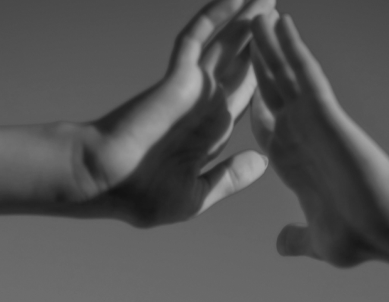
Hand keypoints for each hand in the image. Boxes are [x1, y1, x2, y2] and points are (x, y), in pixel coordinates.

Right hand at [73, 0, 273, 225]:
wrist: (105, 182)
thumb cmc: (142, 197)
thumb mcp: (196, 196)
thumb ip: (229, 179)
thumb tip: (261, 161)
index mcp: (210, 135)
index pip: (244, 100)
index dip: (264, 79)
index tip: (283, 65)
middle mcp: (204, 107)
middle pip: (240, 67)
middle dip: (261, 44)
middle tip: (281, 17)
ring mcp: (191, 89)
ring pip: (226, 46)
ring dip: (247, 21)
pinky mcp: (177, 77)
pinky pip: (197, 38)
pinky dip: (214, 16)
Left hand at [250, 12, 388, 265]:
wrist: (385, 229)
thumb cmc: (358, 237)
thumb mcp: (315, 241)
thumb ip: (297, 238)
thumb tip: (282, 244)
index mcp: (292, 163)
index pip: (265, 126)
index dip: (249, 106)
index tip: (232, 92)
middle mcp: (300, 137)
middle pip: (270, 93)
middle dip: (254, 67)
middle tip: (239, 38)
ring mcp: (312, 123)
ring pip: (283, 76)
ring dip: (267, 46)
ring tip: (252, 15)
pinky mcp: (324, 115)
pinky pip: (304, 75)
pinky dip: (291, 49)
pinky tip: (279, 23)